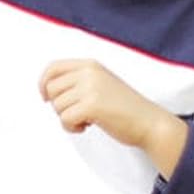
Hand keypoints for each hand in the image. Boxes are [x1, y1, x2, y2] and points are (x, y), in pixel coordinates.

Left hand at [40, 58, 186, 177]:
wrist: (150, 122)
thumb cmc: (124, 107)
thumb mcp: (100, 83)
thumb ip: (77, 81)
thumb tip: (46, 88)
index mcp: (90, 65)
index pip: (53, 68)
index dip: (43, 83)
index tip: (45, 97)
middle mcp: (89, 72)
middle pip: (51, 89)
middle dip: (59, 105)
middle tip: (77, 112)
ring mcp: (91, 88)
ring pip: (57, 106)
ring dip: (67, 118)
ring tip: (87, 120)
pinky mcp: (92, 105)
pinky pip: (65, 119)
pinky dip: (71, 128)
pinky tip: (87, 127)